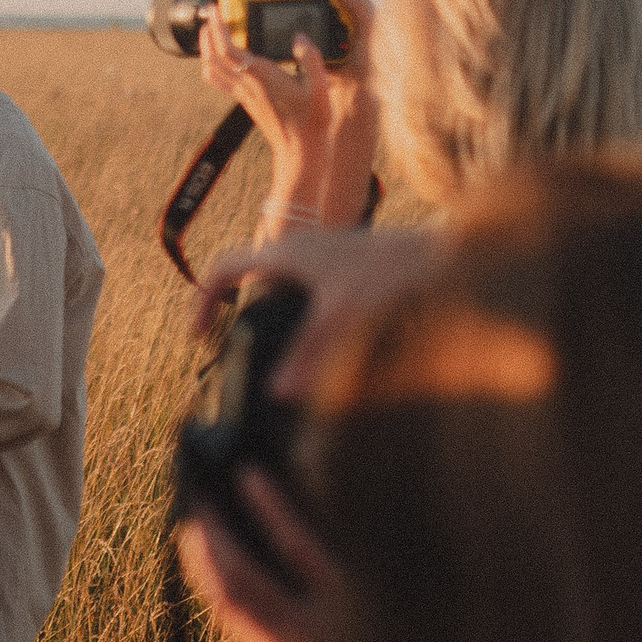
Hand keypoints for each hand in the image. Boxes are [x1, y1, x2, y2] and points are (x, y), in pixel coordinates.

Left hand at [176, 469, 348, 641]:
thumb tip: (303, 514)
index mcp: (350, 613)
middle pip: (243, 579)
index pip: (298, 550)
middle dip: (214, 534)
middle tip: (198, 497)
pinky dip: (216, 590)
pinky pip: (235, 626)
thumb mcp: (396, 608)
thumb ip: (349, 567)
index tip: (247, 473)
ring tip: (192, 528)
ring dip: (203, 562)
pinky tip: (208, 570)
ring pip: (228, 605)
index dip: (271, 509)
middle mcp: (312, 639)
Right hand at [191, 226, 441, 399]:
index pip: (221, 269)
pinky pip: (299, 286)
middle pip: (245, 277)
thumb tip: (278, 394)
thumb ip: (310, 355)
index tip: (198, 337)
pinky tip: (313, 343)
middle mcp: (297, 247)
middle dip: (231, 310)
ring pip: (274, 282)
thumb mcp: (345, 317)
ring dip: (263, 311)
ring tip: (267, 350)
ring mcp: (319, 252)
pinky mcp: (341, 263)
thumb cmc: (391, 274)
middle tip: (230, 349)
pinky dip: (290, 310)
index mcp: (284, 253)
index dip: (202, 301)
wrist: (442, 252)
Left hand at [196, 0, 379, 234]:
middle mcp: (245, 85)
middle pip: (212, 57)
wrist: (300, 153)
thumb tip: (299, 36)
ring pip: (211, 69)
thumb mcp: (320, 88)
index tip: (212, 9)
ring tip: (211, 32)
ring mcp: (242, 95)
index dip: (216, 27)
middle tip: (208, 14)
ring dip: (206, 49)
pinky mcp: (244, 102)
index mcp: (260, 77)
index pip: (227, 49)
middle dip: (206, 33)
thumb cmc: (312, 122)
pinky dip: (214, 64)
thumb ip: (311, 59)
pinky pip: (219, 81)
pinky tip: (224, 58)